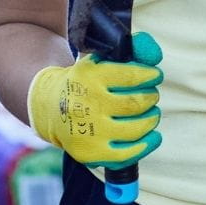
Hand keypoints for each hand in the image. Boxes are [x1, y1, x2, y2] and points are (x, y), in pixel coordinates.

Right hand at [28, 31, 164, 167]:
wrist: (49, 107)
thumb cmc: (86, 82)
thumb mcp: (102, 60)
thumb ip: (134, 50)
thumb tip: (156, 57)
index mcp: (88, 76)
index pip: (131, 76)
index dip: (150, 76)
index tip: (154, 76)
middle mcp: (85, 104)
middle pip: (135, 103)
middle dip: (150, 97)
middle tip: (150, 95)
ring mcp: (86, 131)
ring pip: (135, 128)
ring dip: (151, 119)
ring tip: (150, 114)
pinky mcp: (89, 153)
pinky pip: (126, 154)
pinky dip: (146, 144)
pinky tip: (152, 135)